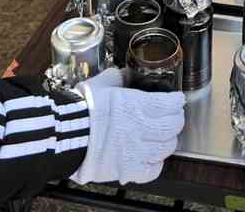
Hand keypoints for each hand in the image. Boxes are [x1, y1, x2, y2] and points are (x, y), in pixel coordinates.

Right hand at [71, 69, 184, 185]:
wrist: (66, 134)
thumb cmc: (82, 108)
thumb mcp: (101, 84)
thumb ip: (116, 78)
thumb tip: (121, 74)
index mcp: (136, 105)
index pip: (169, 104)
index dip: (177, 101)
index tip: (178, 100)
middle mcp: (140, 128)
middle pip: (172, 126)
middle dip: (176, 120)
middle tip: (175, 117)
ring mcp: (135, 150)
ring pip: (165, 148)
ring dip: (168, 142)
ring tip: (166, 138)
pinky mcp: (127, 169)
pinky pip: (151, 170)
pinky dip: (156, 164)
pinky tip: (153, 159)